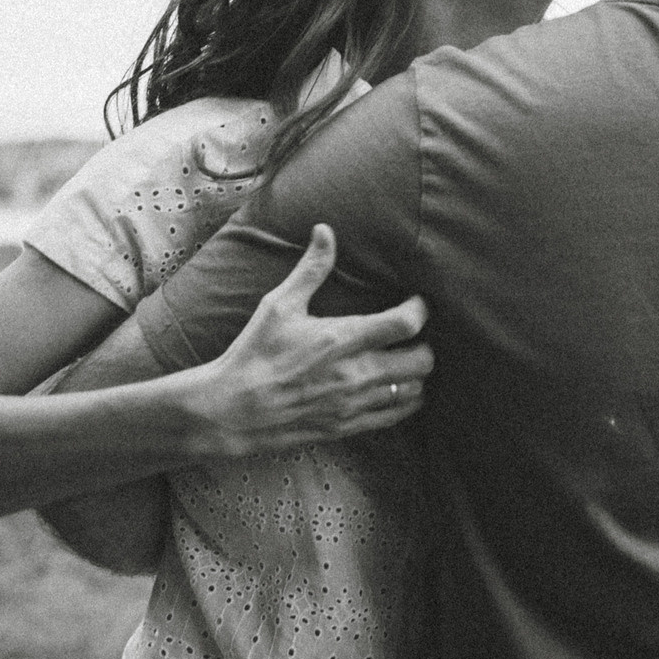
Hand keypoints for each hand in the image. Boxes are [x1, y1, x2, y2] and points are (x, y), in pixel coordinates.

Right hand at [174, 225, 431, 458]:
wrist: (233, 409)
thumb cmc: (255, 353)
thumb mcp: (280, 305)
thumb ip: (311, 269)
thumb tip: (325, 231)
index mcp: (343, 338)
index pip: (406, 323)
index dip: (421, 309)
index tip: (416, 301)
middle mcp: (357, 373)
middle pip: (422, 361)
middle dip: (425, 345)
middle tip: (412, 336)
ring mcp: (355, 403)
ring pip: (414, 392)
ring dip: (416, 375)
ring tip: (404, 362)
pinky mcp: (348, 426)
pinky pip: (394, 417)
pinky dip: (404, 402)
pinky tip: (394, 390)